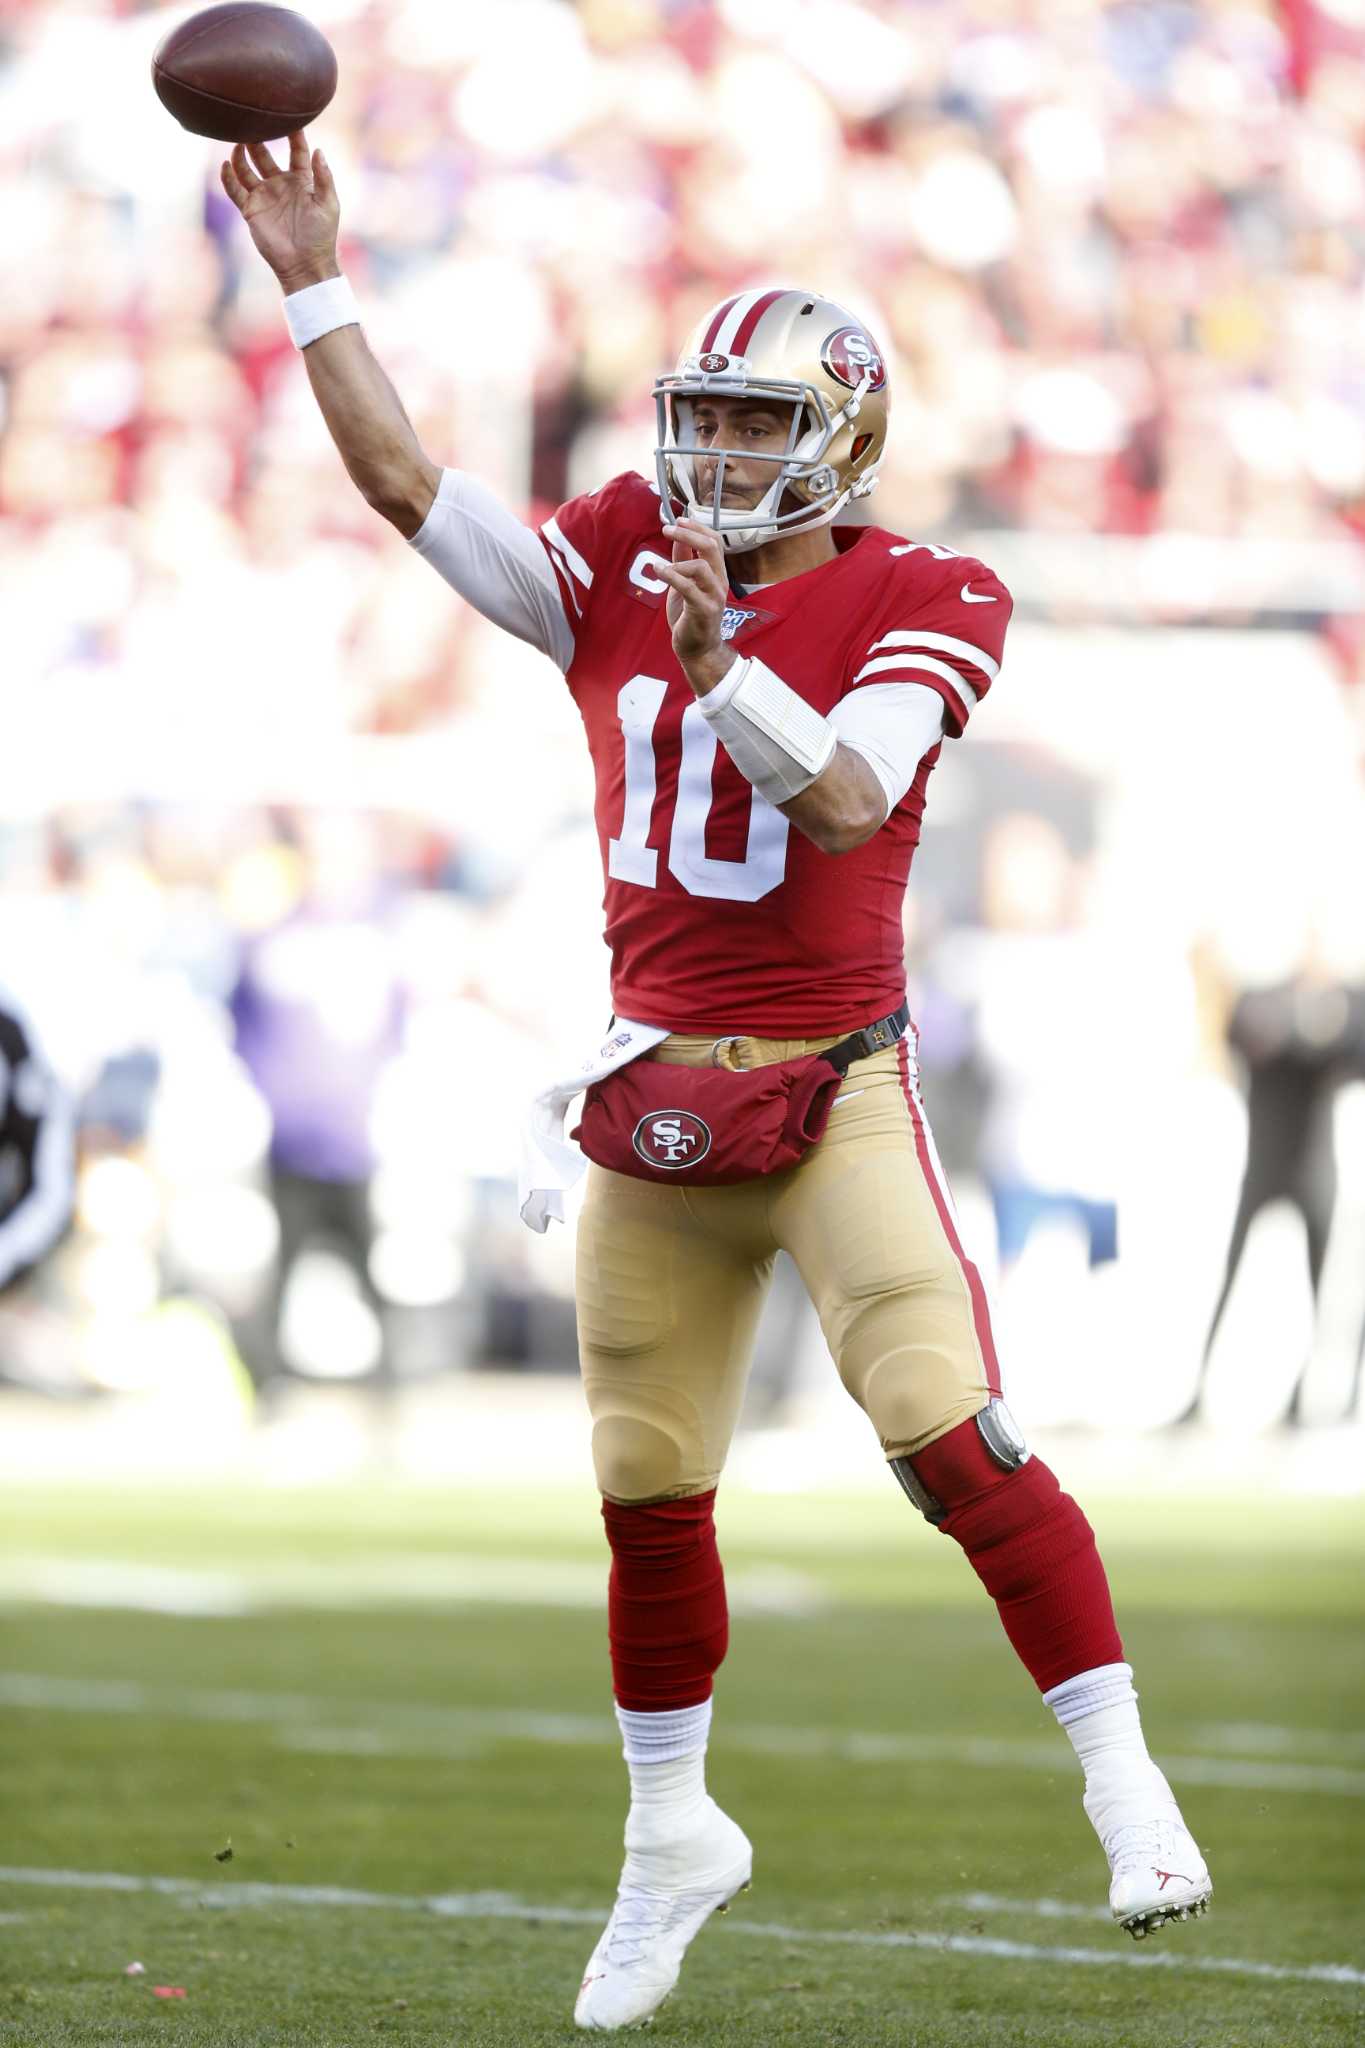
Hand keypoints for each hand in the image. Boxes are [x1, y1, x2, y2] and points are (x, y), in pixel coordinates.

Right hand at [220, 130, 339, 292]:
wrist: (305, 265)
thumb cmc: (321, 235)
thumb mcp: (328, 204)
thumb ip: (324, 177)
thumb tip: (319, 150)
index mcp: (302, 180)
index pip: (296, 150)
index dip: (294, 134)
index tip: (289, 116)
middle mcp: (280, 184)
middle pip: (265, 154)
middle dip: (258, 138)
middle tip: (251, 121)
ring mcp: (264, 196)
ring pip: (246, 168)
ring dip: (241, 154)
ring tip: (236, 139)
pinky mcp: (250, 209)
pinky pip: (235, 189)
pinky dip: (228, 176)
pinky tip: (225, 163)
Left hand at [656, 519, 733, 693]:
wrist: (698, 649)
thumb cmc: (690, 617)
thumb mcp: (684, 584)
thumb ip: (683, 562)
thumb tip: (677, 539)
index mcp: (717, 574)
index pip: (714, 541)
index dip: (697, 527)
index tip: (678, 520)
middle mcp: (720, 582)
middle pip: (712, 547)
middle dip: (689, 534)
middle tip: (668, 529)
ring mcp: (714, 597)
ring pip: (701, 566)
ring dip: (677, 561)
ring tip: (660, 566)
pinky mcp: (704, 610)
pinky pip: (688, 587)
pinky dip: (671, 575)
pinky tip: (658, 571)